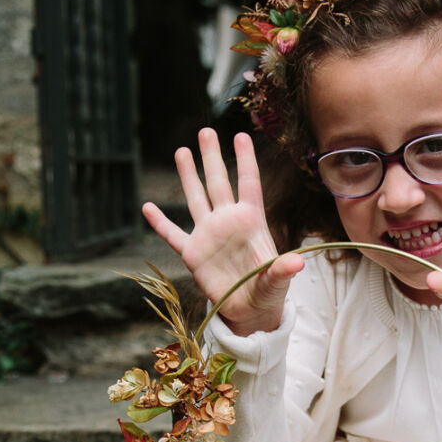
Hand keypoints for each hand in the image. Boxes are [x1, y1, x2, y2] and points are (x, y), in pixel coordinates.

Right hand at [142, 129, 302, 335]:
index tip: (241, 135)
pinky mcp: (193, 254)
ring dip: (188, 175)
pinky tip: (147, 207)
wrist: (250, 311)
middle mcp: (228, 222)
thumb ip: (282, 270)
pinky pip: (173, 234)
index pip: (248, 184)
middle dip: (211, 157)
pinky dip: (159, 223)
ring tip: (182, 150)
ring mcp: (209, 235)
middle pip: (218, 182)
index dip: (245, 160)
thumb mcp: (278, 281)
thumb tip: (295, 264)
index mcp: (251, 222)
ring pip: (196, 198)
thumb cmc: (269, 291)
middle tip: (205, 131)